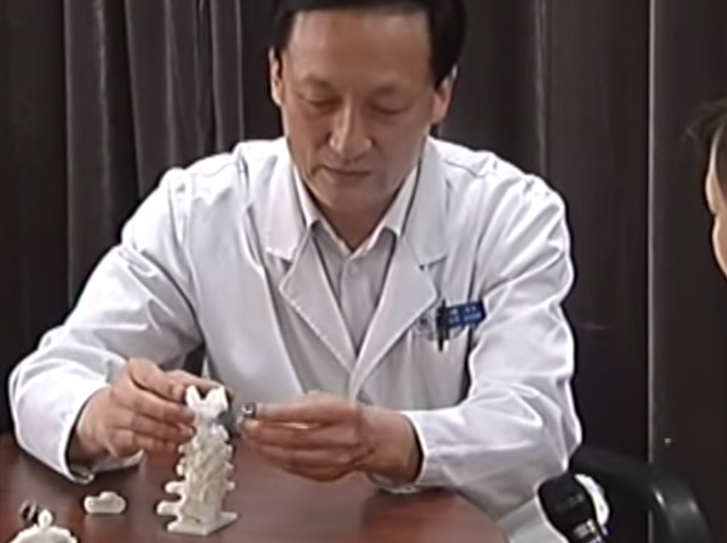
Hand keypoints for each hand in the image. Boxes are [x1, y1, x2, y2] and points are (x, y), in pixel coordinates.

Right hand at [68, 358, 224, 462]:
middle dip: (170, 411)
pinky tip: (173, 444)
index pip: (150, 376)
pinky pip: (137, 441)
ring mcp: (114, 415)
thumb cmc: (146, 393)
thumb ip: (197, 386)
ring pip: (140, 423)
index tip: (184, 393)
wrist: (110, 413)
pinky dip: (158, 444)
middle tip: (192, 418)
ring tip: (188, 433)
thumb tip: (226, 394)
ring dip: (167, 430)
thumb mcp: (171, 382)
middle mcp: (120, 390)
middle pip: (143, 401)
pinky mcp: (115, 437)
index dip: (167, 386)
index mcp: (136, 371)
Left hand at [241, 392, 421, 482]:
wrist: (380, 440)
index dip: (277, 412)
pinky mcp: (329, 474)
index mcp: (345, 413)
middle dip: (264, 432)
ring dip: (266, 448)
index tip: (256, 409)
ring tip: (250, 437)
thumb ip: (303, 403)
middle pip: (295, 439)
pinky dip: (277, 460)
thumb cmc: (356, 416)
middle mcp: (342, 438)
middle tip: (246, 424)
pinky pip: (297, 468)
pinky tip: (266, 451)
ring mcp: (336, 460)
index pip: (306, 413)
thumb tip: (271, 408)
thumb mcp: (333, 398)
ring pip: (293, 457)